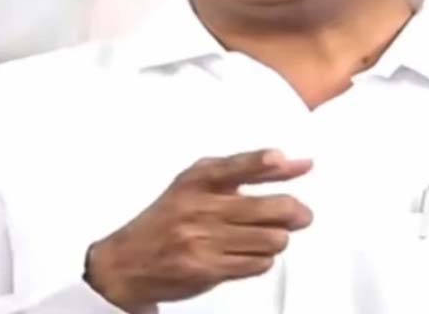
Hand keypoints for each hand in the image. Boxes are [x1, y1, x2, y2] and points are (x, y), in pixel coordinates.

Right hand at [85, 149, 312, 312]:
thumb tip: (298, 164)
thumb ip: (245, 171)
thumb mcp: (195, 185)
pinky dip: (263, 259)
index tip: (282, 159)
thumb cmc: (168, 219)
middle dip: (295, 212)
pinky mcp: (207, 269)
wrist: (126, 262)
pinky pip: (258, 264)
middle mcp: (200, 207)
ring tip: (269, 237)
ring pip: (271, 239)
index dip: (262, 162)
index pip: (235, 166)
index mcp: (197, 180)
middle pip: (268, 208)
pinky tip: (251, 254)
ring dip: (278, 239)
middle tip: (302, 215)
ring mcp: (203, 240)